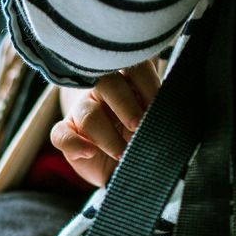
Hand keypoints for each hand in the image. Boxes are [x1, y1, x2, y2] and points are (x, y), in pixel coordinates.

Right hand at [50, 60, 160, 187]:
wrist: (118, 166)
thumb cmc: (138, 138)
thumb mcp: (153, 122)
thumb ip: (159, 110)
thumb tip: (174, 109)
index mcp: (127, 82)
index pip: (134, 68)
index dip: (147, 83)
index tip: (159, 104)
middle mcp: (101, 91)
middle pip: (107, 84)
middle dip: (125, 104)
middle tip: (138, 124)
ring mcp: (81, 112)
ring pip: (88, 114)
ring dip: (107, 135)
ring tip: (122, 154)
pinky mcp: (67, 134)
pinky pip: (61, 135)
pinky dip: (74, 143)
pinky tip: (89, 152)